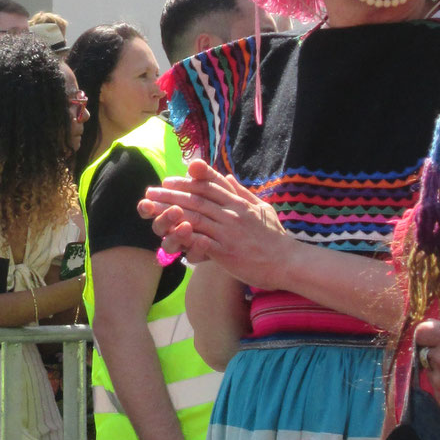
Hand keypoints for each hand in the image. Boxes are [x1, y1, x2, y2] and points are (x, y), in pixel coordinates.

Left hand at [137, 160, 290, 287]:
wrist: (287, 262)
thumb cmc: (275, 237)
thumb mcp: (261, 208)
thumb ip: (242, 193)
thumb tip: (227, 176)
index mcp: (239, 202)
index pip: (209, 185)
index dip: (187, 181)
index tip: (170, 179)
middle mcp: (232, 213)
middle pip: (196, 198)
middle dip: (171, 194)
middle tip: (152, 191)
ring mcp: (228, 231)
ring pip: (194, 217)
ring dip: (170, 212)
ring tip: (153, 209)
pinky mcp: (225, 251)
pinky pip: (199, 241)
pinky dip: (183, 236)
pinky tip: (168, 234)